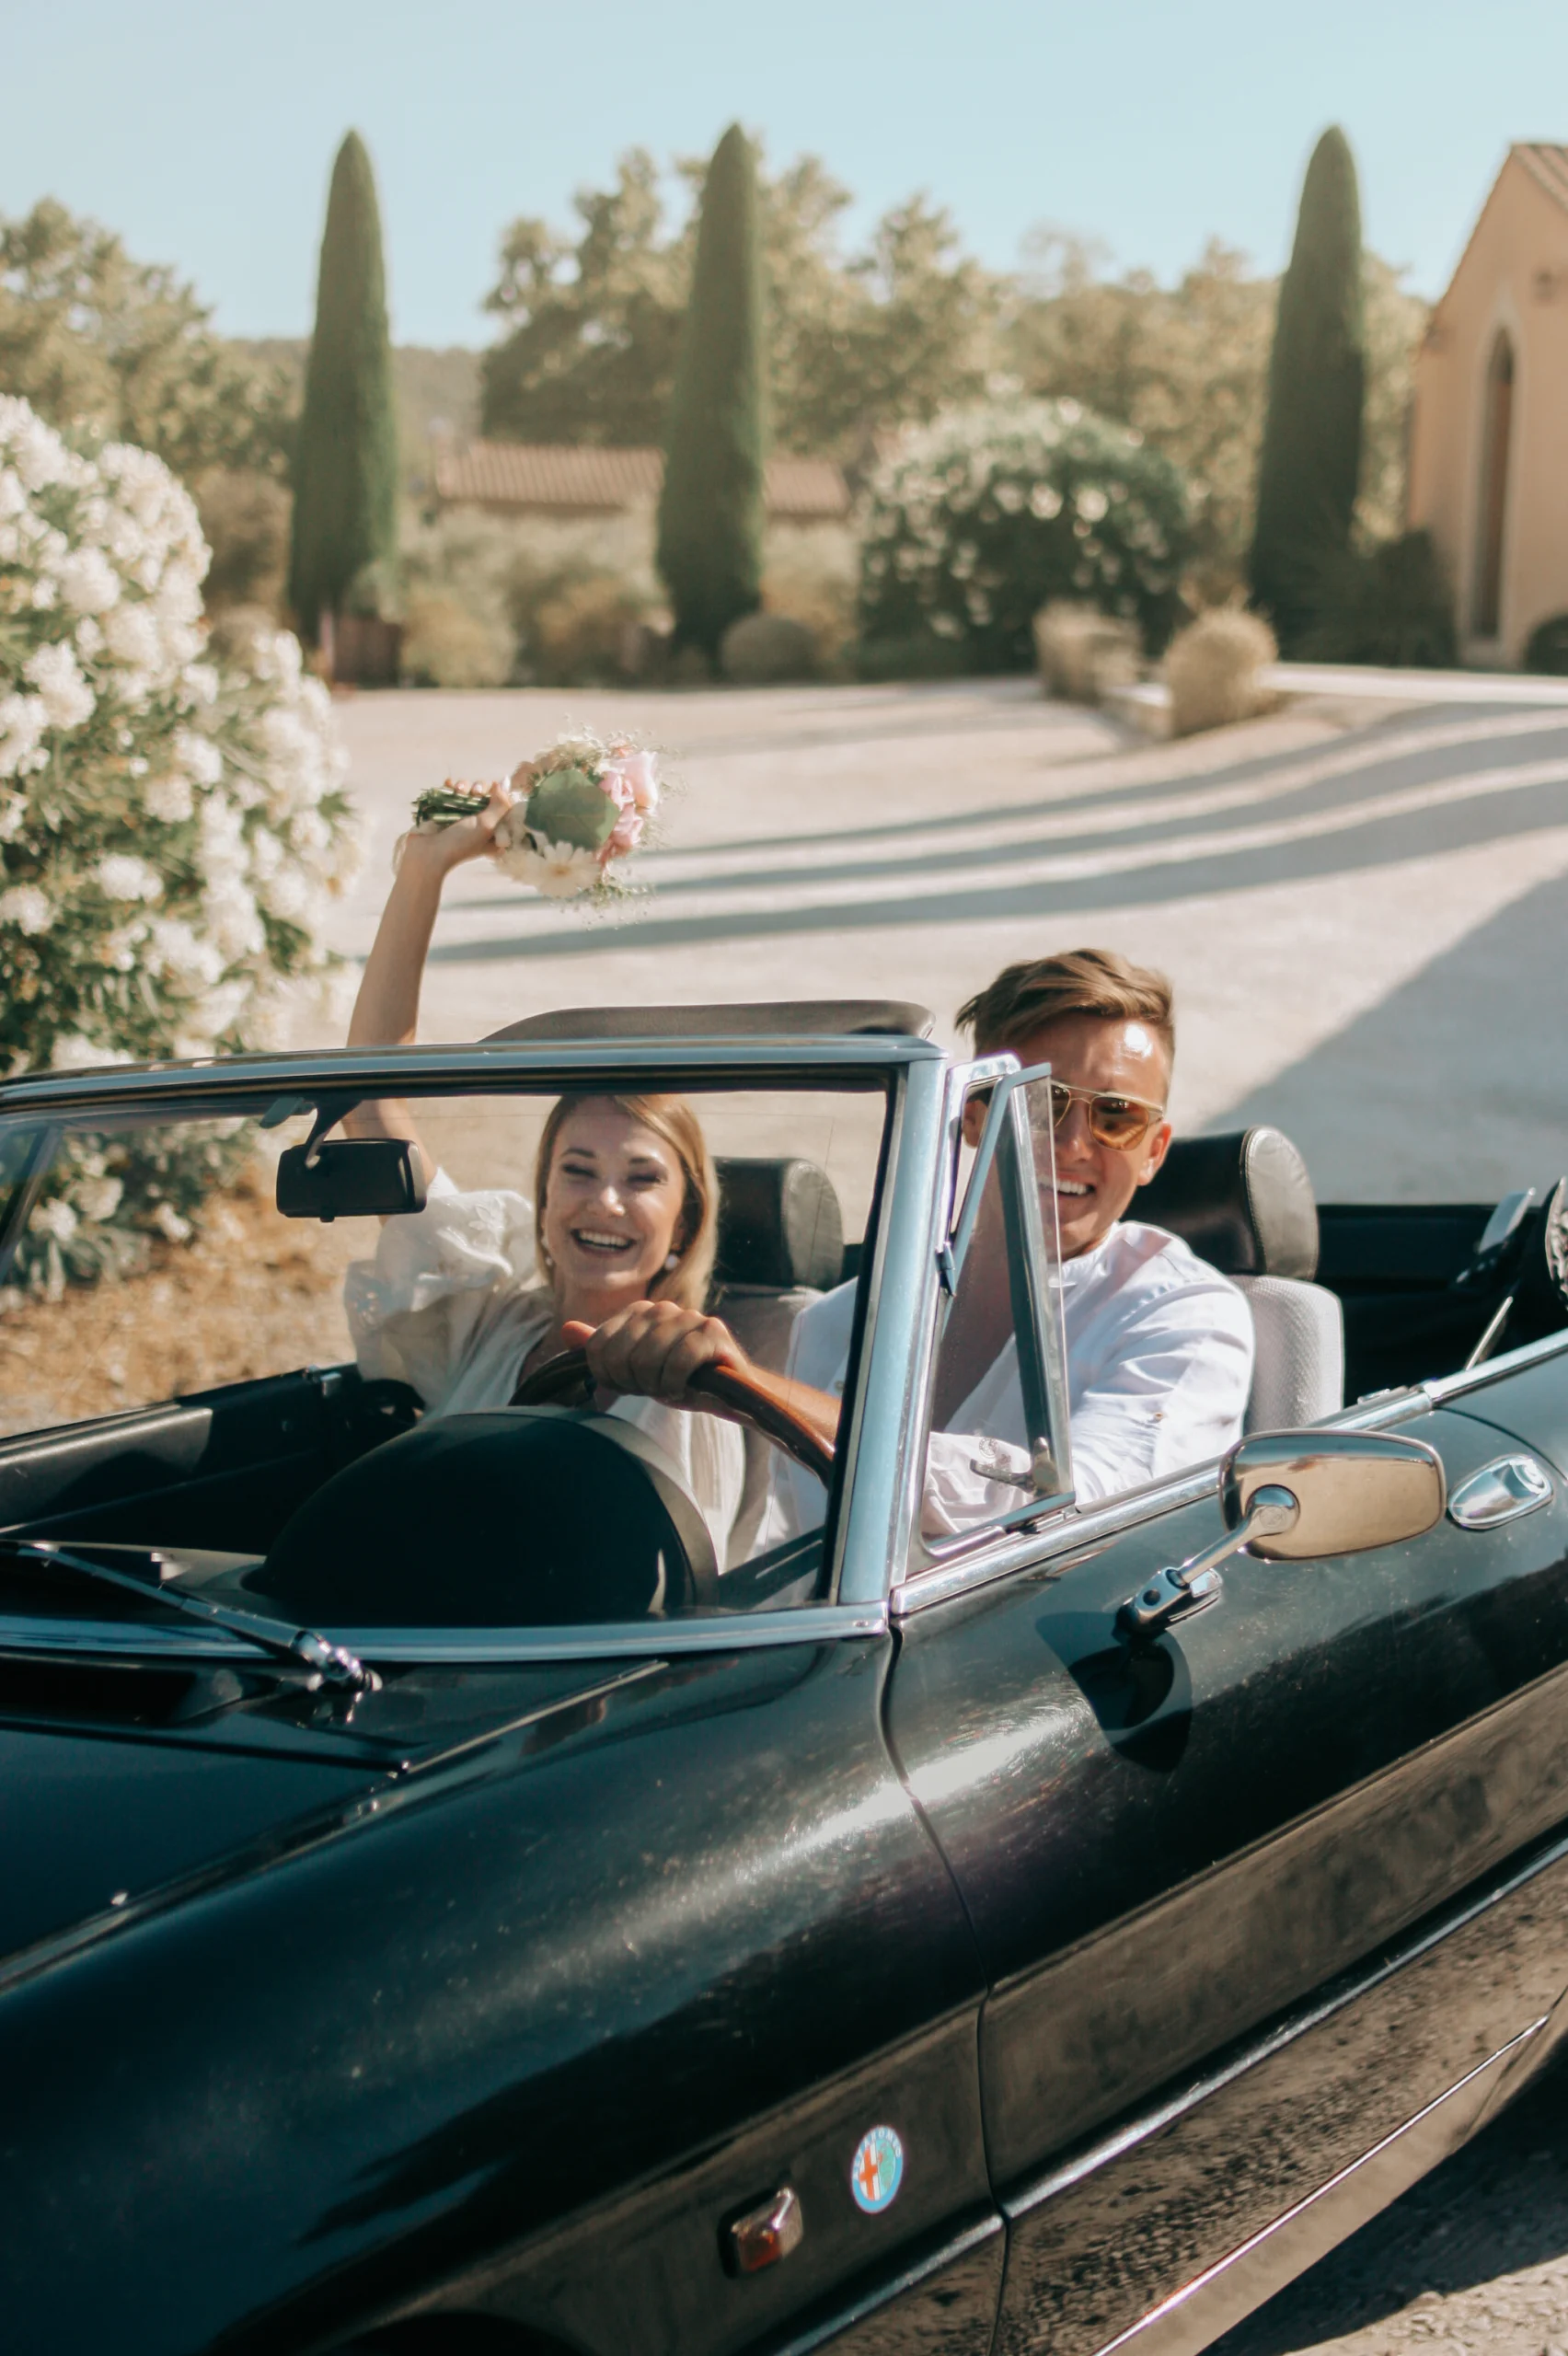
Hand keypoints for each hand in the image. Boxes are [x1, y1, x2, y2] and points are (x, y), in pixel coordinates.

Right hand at [400, 778, 514, 878]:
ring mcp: (461, 815)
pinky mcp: (445, 809)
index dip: (501, 796)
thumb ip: (500, 805)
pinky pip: (451, 791)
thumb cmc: (460, 843)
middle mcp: (479, 822)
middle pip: (485, 794)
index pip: (504, 807)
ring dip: (464, 786)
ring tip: (457, 791)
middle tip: (475, 793)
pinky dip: (450, 786)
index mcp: (493, 831)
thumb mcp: (487, 826)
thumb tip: (504, 785)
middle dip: (480, 788)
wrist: (428, 852)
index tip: (494, 791)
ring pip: (468, 790)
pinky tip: (448, 786)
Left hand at [563, 1302, 746, 1407]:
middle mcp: (662, 1308)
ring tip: (671, 1386)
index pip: (598, 1347)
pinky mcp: (713, 1331)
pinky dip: (678, 1382)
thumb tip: (565, 1329)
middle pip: (620, 1356)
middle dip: (634, 1383)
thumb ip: (601, 1348)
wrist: (727, 1393)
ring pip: (648, 1359)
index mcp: (639, 1312)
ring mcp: (689, 1316)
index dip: (609, 1377)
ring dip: (657, 1385)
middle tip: (654, 1388)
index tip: (630, 1385)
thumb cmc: (678, 1379)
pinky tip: (686, 1386)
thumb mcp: (633, 1367)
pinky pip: (679, 1361)